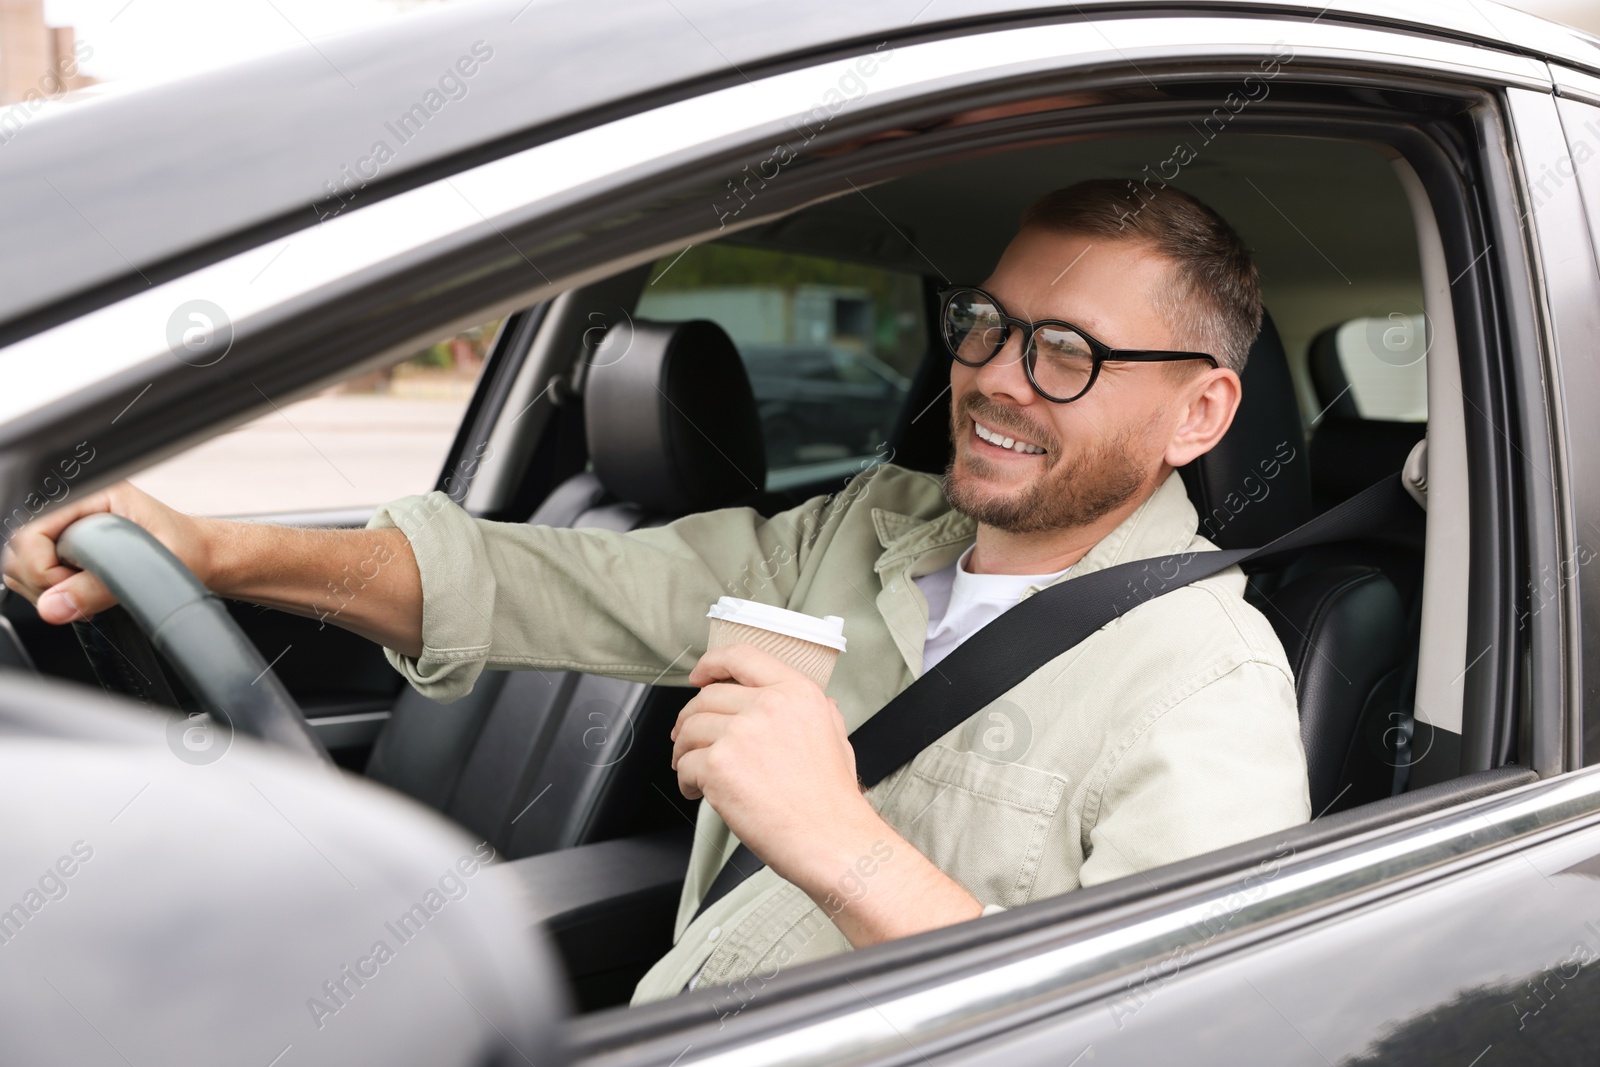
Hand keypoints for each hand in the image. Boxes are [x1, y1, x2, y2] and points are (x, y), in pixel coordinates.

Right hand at [1, 481, 212, 623]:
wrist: (201, 556)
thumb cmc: (188, 551)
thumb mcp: (152, 569)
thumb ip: (102, 588)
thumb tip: (55, 606)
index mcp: (92, 495)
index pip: (29, 530)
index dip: (42, 567)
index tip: (71, 587)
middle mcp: (72, 507)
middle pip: (16, 549)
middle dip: (43, 583)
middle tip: (83, 596)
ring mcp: (64, 527)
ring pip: (19, 565)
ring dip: (46, 591)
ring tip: (88, 594)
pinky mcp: (64, 547)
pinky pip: (32, 575)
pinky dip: (50, 593)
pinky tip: (81, 594)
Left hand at [673, 642, 984, 946]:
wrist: (831, 839)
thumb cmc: (833, 799)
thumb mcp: (836, 737)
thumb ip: (817, 711)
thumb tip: (808, 702)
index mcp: (796, 692)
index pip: (742, 657)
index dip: (712, 663)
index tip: (699, 675)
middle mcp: (768, 706)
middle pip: (707, 697)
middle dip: (690, 718)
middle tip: (687, 737)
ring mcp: (741, 734)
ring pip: (689, 729)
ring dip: (684, 750)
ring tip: (693, 769)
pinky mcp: (719, 765)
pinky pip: (685, 764)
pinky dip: (685, 779)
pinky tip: (698, 792)